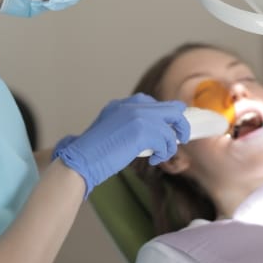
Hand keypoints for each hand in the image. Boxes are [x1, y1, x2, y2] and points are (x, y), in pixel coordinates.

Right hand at [53, 93, 189, 197]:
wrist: (81, 159)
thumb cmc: (93, 151)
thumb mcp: (111, 128)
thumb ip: (129, 124)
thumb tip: (152, 133)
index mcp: (124, 104)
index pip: (155, 103)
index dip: (165, 116)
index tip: (168, 128)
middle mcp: (133, 105)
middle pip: (171, 109)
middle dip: (180, 124)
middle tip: (180, 138)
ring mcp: (139, 116)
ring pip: (170, 128)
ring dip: (169, 145)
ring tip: (160, 155)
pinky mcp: (142, 131)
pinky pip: (165, 142)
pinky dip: (163, 153)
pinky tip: (154, 160)